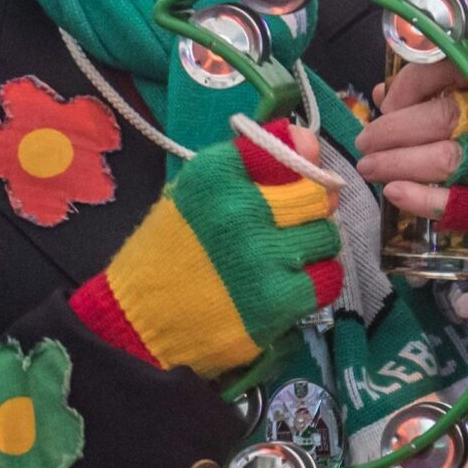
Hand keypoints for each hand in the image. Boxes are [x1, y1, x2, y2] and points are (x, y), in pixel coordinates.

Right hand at [71, 120, 341, 378]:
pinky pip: (329, 278)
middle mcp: (241, 208)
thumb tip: (312, 145)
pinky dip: (314, 282)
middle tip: (287, 227)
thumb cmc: (172, 250)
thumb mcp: (198, 192)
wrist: (138, 322)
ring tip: (280, 259)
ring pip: (327, 236)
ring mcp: (263, 255)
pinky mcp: (280, 299)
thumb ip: (254, 163)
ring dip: (310, 248)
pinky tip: (286, 285)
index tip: (292, 182)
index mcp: (215, 174)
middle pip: (317, 196)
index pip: (292, 149)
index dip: (301, 165)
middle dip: (309, 211)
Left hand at [357, 37, 467, 221]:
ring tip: (371, 166)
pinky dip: (423, 199)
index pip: (456, 65)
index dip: (413, 81)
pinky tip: (397, 193)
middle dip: (393, 129)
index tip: (389, 98)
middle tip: (366, 141)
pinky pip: (460, 204)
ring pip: (445, 159)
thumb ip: (452, 88)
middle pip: (443, 115)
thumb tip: (385, 94)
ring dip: (397, 163)